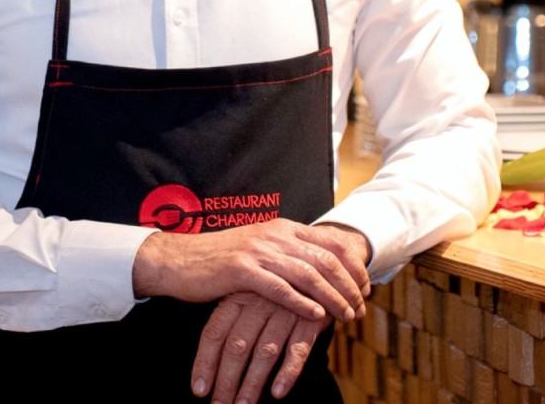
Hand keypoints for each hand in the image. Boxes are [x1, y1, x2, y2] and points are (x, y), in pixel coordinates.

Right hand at [132, 218, 370, 323]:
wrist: (179, 258)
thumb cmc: (220, 257)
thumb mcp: (259, 246)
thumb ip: (287, 250)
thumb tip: (317, 266)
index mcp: (282, 227)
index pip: (330, 242)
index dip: (354, 265)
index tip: (365, 287)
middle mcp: (275, 235)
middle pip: (326, 259)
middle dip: (349, 285)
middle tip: (361, 307)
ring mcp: (258, 251)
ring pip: (309, 274)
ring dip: (332, 297)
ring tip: (346, 315)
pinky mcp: (242, 271)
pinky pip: (280, 288)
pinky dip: (301, 303)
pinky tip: (316, 316)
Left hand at [191, 293, 327, 402]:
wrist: (322, 259)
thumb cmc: (279, 283)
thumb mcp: (252, 290)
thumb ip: (233, 316)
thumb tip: (212, 355)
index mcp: (238, 295)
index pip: (215, 332)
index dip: (205, 362)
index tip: (199, 390)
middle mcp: (258, 302)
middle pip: (237, 346)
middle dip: (226, 380)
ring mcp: (285, 310)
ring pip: (264, 352)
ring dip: (252, 383)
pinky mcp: (311, 318)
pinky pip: (298, 348)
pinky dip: (288, 371)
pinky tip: (277, 392)